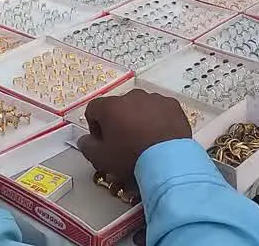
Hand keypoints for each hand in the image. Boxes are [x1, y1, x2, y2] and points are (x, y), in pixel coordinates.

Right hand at [77, 90, 192, 181]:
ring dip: (138, 119)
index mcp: (111, 106)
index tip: (102, 141)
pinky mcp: (172, 105)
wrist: (168, 160)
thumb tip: (86, 139)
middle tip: (123, 142)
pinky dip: (157, 119)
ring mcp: (154, 98)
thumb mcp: (101, 158)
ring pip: (140, 106)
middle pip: (118, 106)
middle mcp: (132, 96)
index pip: (93, 109)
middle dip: (117, 122)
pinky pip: (159, 109)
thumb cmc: (131, 158)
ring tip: (143, 140)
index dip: (94, 125)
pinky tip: (159, 136)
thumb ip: (87, 146)